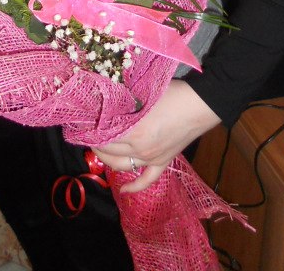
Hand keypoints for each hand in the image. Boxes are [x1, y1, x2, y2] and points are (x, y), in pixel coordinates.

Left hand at [92, 80, 219, 192]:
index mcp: (134, 131)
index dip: (91, 130)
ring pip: (122, 166)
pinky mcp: (163, 162)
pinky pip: (147, 180)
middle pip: (109, 151)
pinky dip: (135, 187)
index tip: (84, 122)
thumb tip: (105, 100)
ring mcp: (152, 158)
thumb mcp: (142, 92)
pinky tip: (123, 191)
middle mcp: (140, 149)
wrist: (199, 105)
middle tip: (89, 132)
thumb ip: (124, 100)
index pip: (103, 136)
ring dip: (108, 161)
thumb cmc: (171, 93)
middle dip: (96, 143)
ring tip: (99, 151)